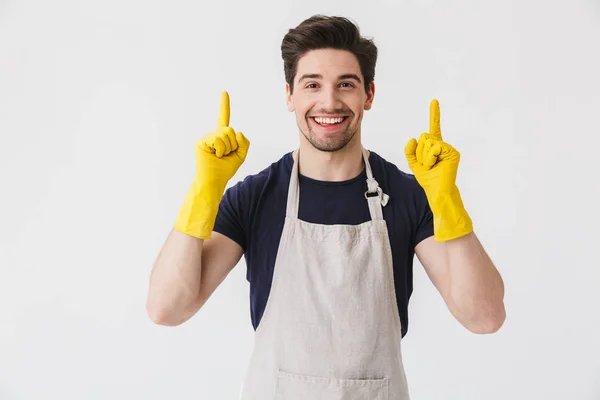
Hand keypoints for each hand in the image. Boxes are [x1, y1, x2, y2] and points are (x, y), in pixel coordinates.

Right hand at [174, 91, 249, 238]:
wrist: (214, 181)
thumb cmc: (225, 169)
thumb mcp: (241, 156)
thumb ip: (244, 142)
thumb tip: (237, 132)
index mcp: (222, 137)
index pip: (224, 118)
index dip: (224, 105)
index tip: (224, 92)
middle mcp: (213, 135)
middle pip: (230, 130)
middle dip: (232, 144)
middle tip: (225, 155)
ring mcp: (206, 138)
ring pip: (224, 134)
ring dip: (226, 148)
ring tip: (219, 156)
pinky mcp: (201, 142)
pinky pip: (217, 140)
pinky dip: (220, 149)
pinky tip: (214, 155)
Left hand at [404, 99, 472, 240]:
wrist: (437, 190)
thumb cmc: (427, 178)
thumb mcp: (413, 163)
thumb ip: (410, 151)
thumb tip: (413, 138)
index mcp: (433, 146)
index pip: (433, 127)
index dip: (434, 114)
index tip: (434, 101)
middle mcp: (441, 144)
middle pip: (423, 136)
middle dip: (419, 152)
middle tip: (427, 164)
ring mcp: (448, 148)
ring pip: (428, 141)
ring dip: (424, 156)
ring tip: (431, 166)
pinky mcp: (452, 152)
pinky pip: (435, 147)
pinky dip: (430, 157)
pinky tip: (435, 165)